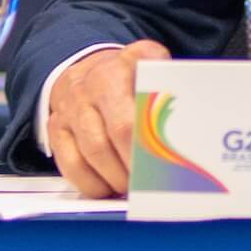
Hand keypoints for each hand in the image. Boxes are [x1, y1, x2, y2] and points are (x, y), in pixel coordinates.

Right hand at [47, 40, 169, 196]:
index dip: (160, 119)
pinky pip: (72, 164)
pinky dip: (93, 183)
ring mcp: (73, 105)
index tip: (172, 146)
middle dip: (141, 161)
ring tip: (134, 188)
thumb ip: (172, 85)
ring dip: (118, 177)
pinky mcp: (56, 128)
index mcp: (129, 61)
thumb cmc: (128, 79)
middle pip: (122, 128)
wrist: (83, 75)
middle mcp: (97, 80)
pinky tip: (109, 189)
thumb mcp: (153, 67)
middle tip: (157, 180)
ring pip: (95, 150)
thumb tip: (194, 120)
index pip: (149, 84)